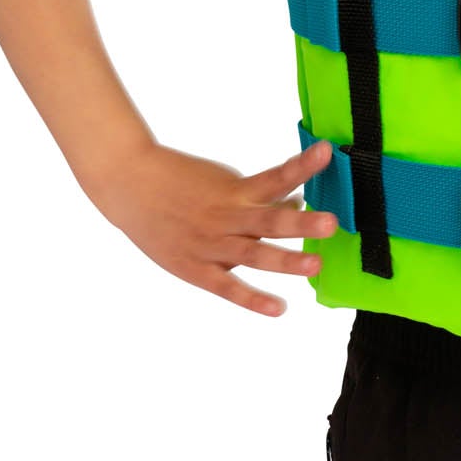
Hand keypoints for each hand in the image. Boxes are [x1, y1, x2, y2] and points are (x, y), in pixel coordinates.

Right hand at [89, 140, 339, 315]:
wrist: (130, 185)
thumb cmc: (182, 180)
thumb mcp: (223, 181)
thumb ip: (259, 195)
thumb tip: (297, 201)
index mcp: (236, 190)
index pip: (277, 176)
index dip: (302, 165)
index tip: (326, 153)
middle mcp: (227, 216)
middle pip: (269, 220)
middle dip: (301, 223)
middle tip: (330, 223)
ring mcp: (211, 244)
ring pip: (254, 255)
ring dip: (285, 261)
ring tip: (314, 265)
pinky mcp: (195, 268)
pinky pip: (228, 287)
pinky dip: (252, 299)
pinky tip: (278, 307)